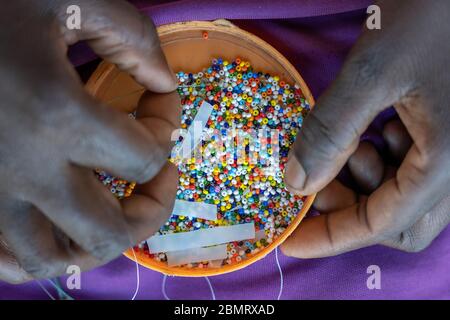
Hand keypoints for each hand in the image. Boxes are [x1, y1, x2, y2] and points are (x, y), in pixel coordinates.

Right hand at [0, 0, 178, 282]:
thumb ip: (133, 38)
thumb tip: (165, 84)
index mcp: (56, 117)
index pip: (146, 157)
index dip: (167, 127)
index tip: (162, 100)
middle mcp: (22, 171)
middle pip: (109, 233)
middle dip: (150, 210)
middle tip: (158, 178)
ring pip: (51, 260)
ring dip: (95, 243)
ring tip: (112, 209)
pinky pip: (1, 259)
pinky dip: (37, 253)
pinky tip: (54, 224)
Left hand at [282, 0, 449, 257]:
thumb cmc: (432, 13)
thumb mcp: (372, 70)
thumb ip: (332, 129)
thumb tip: (295, 183)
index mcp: (448, 160)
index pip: (382, 223)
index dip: (332, 236)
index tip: (291, 240)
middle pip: (398, 221)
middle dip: (350, 208)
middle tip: (316, 180)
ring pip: (403, 195)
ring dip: (363, 181)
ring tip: (349, 142)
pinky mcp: (446, 133)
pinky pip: (409, 167)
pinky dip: (379, 160)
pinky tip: (370, 128)